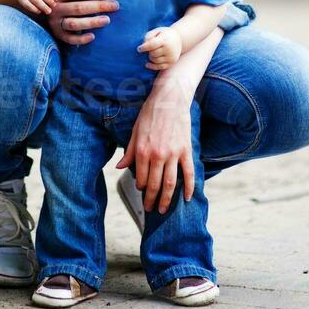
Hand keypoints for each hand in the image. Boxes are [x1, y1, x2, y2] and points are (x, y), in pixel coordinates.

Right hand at [42, 0, 118, 45]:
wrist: (34, 1)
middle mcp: (55, 8)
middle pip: (79, 8)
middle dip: (99, 6)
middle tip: (115, 5)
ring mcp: (55, 22)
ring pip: (74, 24)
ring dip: (91, 22)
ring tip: (107, 20)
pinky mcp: (57, 34)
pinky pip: (68, 39)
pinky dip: (80, 39)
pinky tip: (92, 37)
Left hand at [116, 79, 193, 213]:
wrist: (170, 98)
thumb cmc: (150, 113)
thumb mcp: (135, 131)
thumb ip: (129, 152)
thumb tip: (119, 167)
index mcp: (142, 151)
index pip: (140, 177)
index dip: (140, 187)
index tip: (141, 192)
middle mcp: (157, 155)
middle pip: (154, 184)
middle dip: (151, 199)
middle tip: (149, 209)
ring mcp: (173, 154)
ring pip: (170, 183)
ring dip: (166, 199)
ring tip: (163, 209)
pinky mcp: (186, 150)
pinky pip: (189, 173)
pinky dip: (189, 188)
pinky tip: (187, 198)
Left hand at [137, 26, 181, 69]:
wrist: (179, 39)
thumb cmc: (165, 34)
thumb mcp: (157, 31)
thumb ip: (148, 36)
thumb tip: (142, 46)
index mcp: (165, 39)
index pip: (152, 45)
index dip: (144, 47)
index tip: (139, 49)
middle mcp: (169, 49)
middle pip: (153, 53)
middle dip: (148, 52)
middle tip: (149, 49)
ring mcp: (171, 57)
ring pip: (155, 60)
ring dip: (151, 57)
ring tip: (152, 52)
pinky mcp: (171, 63)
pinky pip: (159, 67)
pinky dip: (152, 66)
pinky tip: (147, 64)